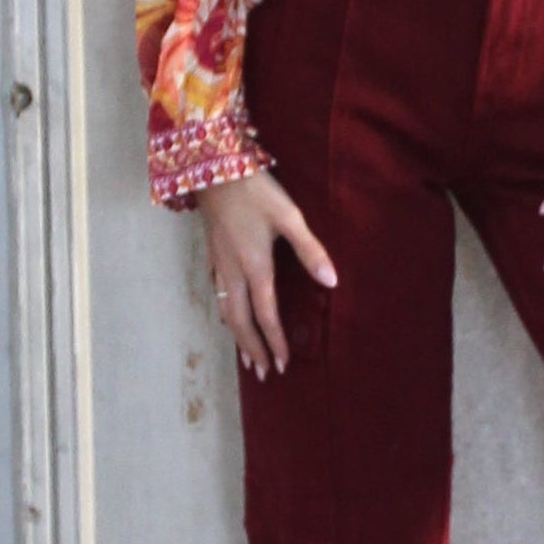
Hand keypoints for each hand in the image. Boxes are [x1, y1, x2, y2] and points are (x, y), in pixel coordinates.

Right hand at [198, 172, 335, 377]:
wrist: (213, 169)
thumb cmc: (255, 191)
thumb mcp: (289, 217)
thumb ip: (310, 251)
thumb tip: (331, 283)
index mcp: (255, 268)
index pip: (265, 316)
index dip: (274, 342)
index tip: (282, 364)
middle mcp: (234, 273)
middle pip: (240, 321)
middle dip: (251, 349)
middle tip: (261, 374)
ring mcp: (219, 264)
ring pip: (226, 310)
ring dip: (236, 336)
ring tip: (244, 356)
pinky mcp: (212, 253)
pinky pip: (218, 294)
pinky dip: (225, 312)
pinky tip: (227, 313)